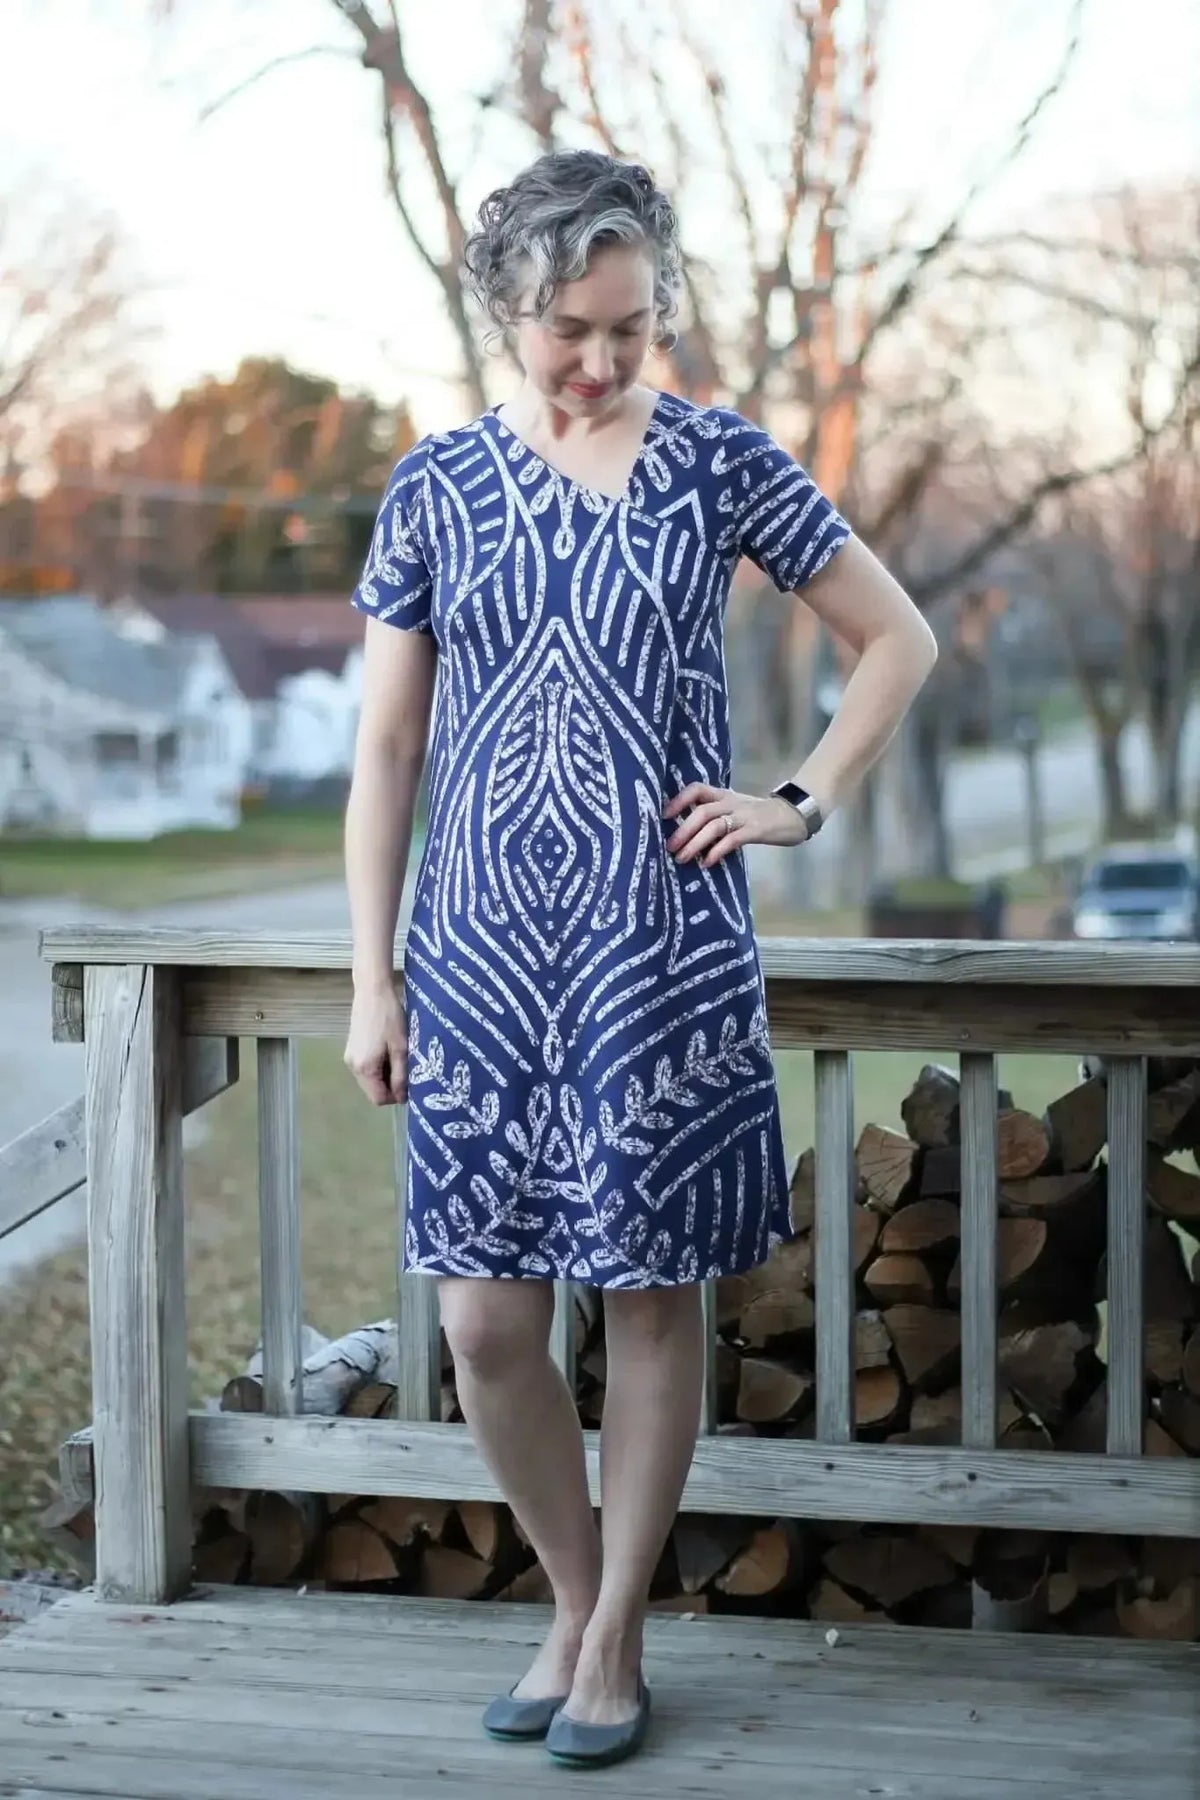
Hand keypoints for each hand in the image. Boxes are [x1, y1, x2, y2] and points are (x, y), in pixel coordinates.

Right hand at [344, 982, 409, 1104]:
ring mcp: (350, 1058)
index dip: (395, 1096)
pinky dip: (377, 1067)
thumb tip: (402, 1097)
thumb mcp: (401, 1048)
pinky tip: (388, 1051)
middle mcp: (353, 1067)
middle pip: (372, 1091)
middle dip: (390, 1087)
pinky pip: (365, 1068)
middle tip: (406, 1070)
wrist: (372, 992)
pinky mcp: (351, 1049)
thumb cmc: (390, 1018)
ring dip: (384, 1076)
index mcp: (364, 1068)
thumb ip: (401, 1075)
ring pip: (368, 1080)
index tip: (409, 1084)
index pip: (378, 1098)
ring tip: (398, 1058)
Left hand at [661, 783, 810, 869]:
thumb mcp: (734, 809)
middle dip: (683, 829)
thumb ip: (714, 817)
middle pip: (702, 811)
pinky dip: (717, 851)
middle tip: (669, 847)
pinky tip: (707, 862)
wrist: (793, 815)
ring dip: (695, 842)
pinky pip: (732, 839)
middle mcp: (731, 802)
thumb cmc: (758, 815)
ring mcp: (744, 815)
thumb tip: (685, 834)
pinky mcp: (756, 830)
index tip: (663, 815)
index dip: (678, 800)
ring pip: (714, 825)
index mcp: (723, 795)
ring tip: (682, 858)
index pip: (696, 789)